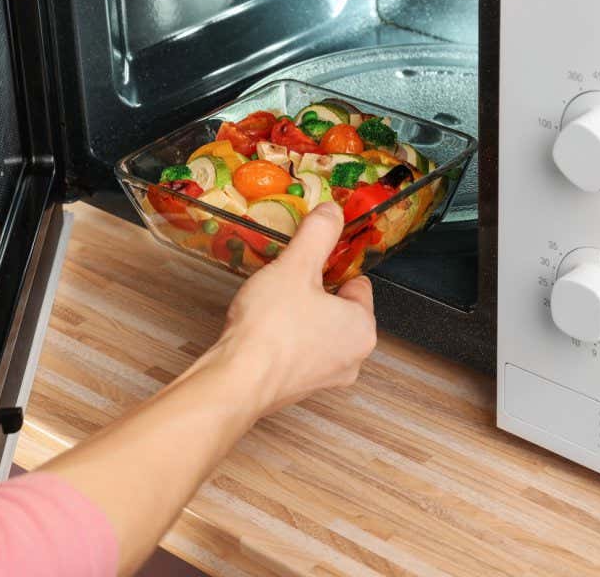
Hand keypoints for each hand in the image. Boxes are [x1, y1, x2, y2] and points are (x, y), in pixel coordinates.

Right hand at [207, 202, 377, 416]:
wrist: (237, 380)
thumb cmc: (270, 328)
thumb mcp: (295, 265)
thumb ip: (318, 234)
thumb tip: (332, 212)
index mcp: (362, 328)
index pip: (358, 284)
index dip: (331, 268)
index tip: (310, 261)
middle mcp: (352, 357)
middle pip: (339, 308)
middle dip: (314, 293)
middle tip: (287, 281)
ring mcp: (326, 377)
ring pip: (318, 331)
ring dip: (300, 316)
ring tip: (272, 305)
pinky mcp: (298, 388)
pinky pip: (299, 352)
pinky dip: (285, 340)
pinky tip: (263, 330)